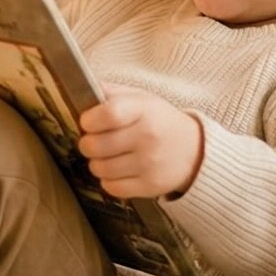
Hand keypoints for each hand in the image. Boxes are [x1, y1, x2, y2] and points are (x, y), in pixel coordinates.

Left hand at [77, 89, 202, 199]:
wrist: (195, 150)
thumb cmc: (159, 121)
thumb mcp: (141, 98)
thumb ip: (111, 92)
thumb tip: (79, 88)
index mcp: (144, 110)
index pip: (108, 114)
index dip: (89, 120)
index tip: (88, 122)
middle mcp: (147, 137)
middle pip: (96, 146)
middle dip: (87, 143)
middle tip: (94, 141)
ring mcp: (149, 164)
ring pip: (99, 169)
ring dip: (97, 163)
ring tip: (107, 156)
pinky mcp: (150, 186)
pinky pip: (111, 187)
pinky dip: (108, 180)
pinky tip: (118, 170)